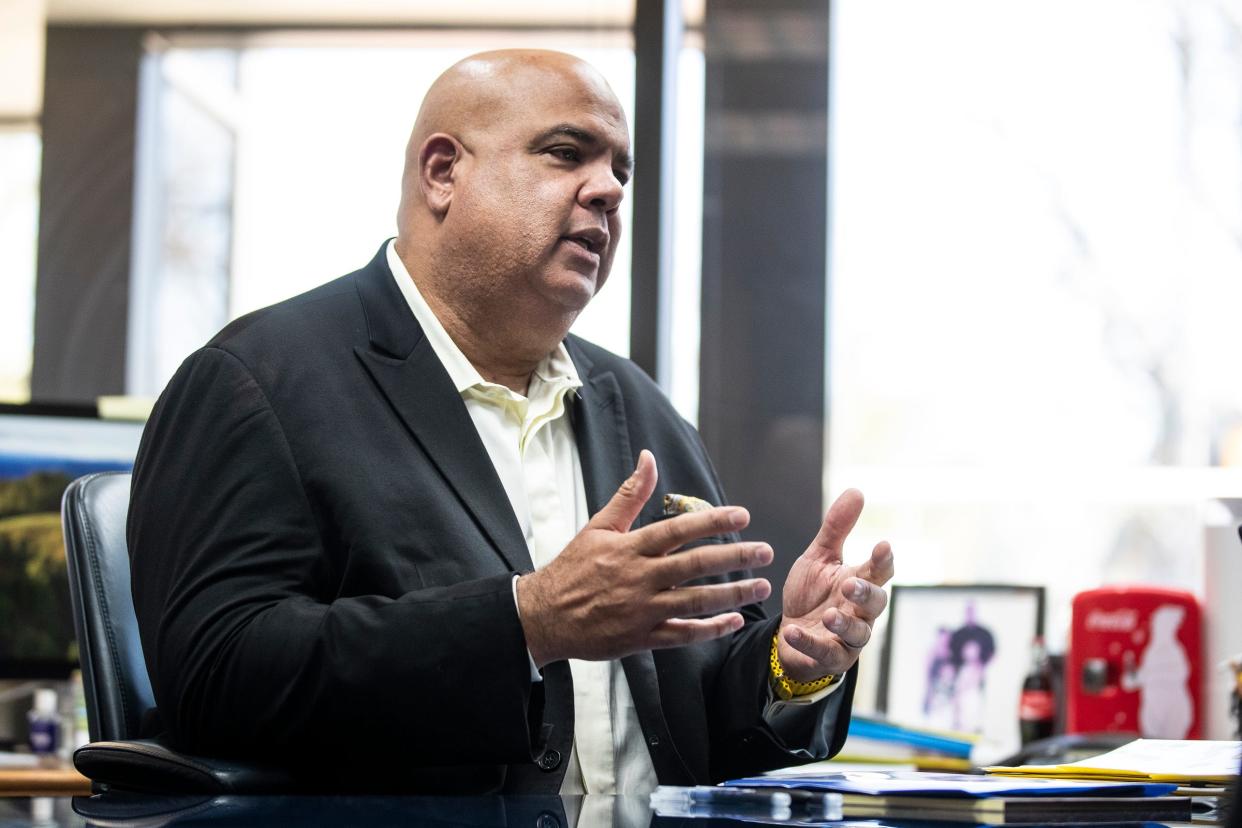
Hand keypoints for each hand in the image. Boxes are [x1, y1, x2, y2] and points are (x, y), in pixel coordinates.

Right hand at [516, 450, 773, 666]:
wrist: (543, 616)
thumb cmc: (573, 568)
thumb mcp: (598, 526)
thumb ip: (630, 495)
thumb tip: (649, 457)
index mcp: (630, 548)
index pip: (678, 530)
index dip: (713, 521)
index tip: (742, 516)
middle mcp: (639, 577)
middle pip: (695, 565)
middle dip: (735, 557)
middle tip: (765, 552)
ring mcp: (642, 610)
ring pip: (696, 601)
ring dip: (732, 594)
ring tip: (761, 586)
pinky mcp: (641, 637)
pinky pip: (682, 634)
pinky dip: (710, 629)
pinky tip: (733, 621)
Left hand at [778, 489, 893, 682]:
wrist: (790, 635)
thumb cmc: (812, 594)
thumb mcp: (819, 558)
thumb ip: (837, 529)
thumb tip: (857, 490)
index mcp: (860, 582)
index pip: (880, 571)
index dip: (883, 559)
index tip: (883, 545)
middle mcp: (860, 612)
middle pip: (876, 603)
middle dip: (865, 593)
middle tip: (850, 584)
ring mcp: (847, 638)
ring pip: (857, 634)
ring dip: (843, 624)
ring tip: (828, 615)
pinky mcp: (829, 658)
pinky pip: (824, 653)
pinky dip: (809, 643)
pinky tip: (792, 631)